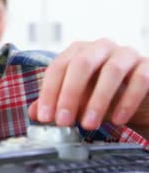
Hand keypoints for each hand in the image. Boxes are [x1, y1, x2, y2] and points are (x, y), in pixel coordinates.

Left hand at [29, 39, 148, 131]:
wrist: (141, 97)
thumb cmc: (105, 95)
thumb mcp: (78, 100)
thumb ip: (57, 102)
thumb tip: (34, 112)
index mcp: (79, 51)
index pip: (58, 67)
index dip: (49, 93)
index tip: (45, 117)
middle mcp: (101, 48)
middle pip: (81, 64)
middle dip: (69, 94)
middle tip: (64, 121)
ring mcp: (127, 54)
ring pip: (111, 71)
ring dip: (98, 101)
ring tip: (89, 124)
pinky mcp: (148, 66)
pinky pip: (140, 79)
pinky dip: (127, 101)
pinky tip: (117, 119)